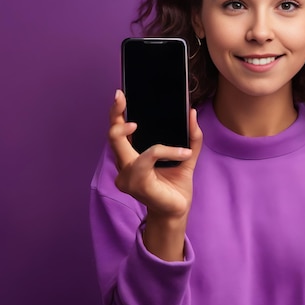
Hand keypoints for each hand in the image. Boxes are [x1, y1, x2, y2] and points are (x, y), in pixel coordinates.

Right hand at [108, 90, 202, 220]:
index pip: (118, 130)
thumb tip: (192, 112)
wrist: (177, 210)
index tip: (120, 94)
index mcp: (131, 155)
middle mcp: (124, 164)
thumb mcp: (187, 155)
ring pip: (128, 147)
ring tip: (183, 149)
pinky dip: (166, 152)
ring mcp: (126, 176)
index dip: (116, 112)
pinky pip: (147, 157)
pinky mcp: (135, 184)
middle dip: (116, 116)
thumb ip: (191, 136)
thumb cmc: (176, 184)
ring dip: (160, 145)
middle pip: (112, 136)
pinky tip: (183, 154)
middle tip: (122, 98)